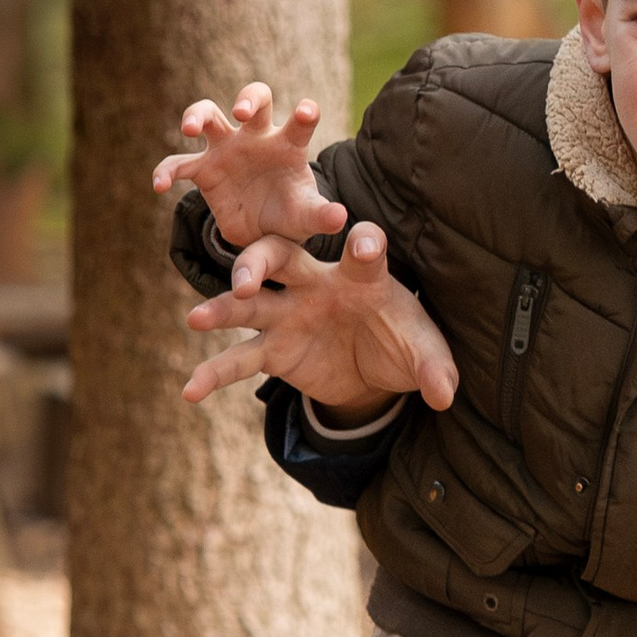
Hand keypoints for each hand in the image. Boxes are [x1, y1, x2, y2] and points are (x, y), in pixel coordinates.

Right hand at [153, 82, 348, 255]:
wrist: (264, 232)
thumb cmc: (291, 214)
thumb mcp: (307, 217)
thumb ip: (321, 215)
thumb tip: (341, 217)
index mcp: (288, 145)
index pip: (299, 123)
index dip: (304, 114)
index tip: (307, 111)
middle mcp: (256, 138)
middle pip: (253, 99)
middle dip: (248, 99)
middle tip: (243, 112)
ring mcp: (226, 149)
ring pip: (209, 114)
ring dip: (197, 115)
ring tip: (190, 130)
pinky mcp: (202, 169)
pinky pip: (179, 164)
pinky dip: (166, 170)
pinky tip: (159, 185)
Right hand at [182, 223, 458, 418]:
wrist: (374, 369)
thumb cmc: (400, 343)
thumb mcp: (424, 356)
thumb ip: (435, 369)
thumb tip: (445, 394)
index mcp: (361, 275)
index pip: (363, 252)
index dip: (364, 244)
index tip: (364, 242)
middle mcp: (317, 284)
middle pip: (281, 257)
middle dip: (260, 262)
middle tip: (244, 278)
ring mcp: (288, 314)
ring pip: (248, 303)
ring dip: (222, 308)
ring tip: (197, 319)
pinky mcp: (273, 350)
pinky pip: (238, 359)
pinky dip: (213, 374)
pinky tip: (191, 390)